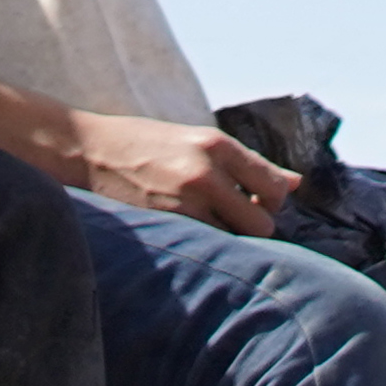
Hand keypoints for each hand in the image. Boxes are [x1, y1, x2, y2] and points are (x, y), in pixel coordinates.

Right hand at [59, 113, 298, 232]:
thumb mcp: (199, 142)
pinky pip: (207, 244)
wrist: (88, 150)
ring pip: (236, 239)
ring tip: (211, 223)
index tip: (257, 201)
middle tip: (236, 218)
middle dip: (255, 225)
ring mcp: (184, 199)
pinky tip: (192, 231)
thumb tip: (297, 182)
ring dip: (231, 238)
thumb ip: (249, 164)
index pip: (275, 185)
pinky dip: (207, 244)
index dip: (274, 201)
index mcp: (217, 144)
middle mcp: (205, 170)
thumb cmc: (149, 144)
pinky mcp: (165, 221)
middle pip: (263, 221)